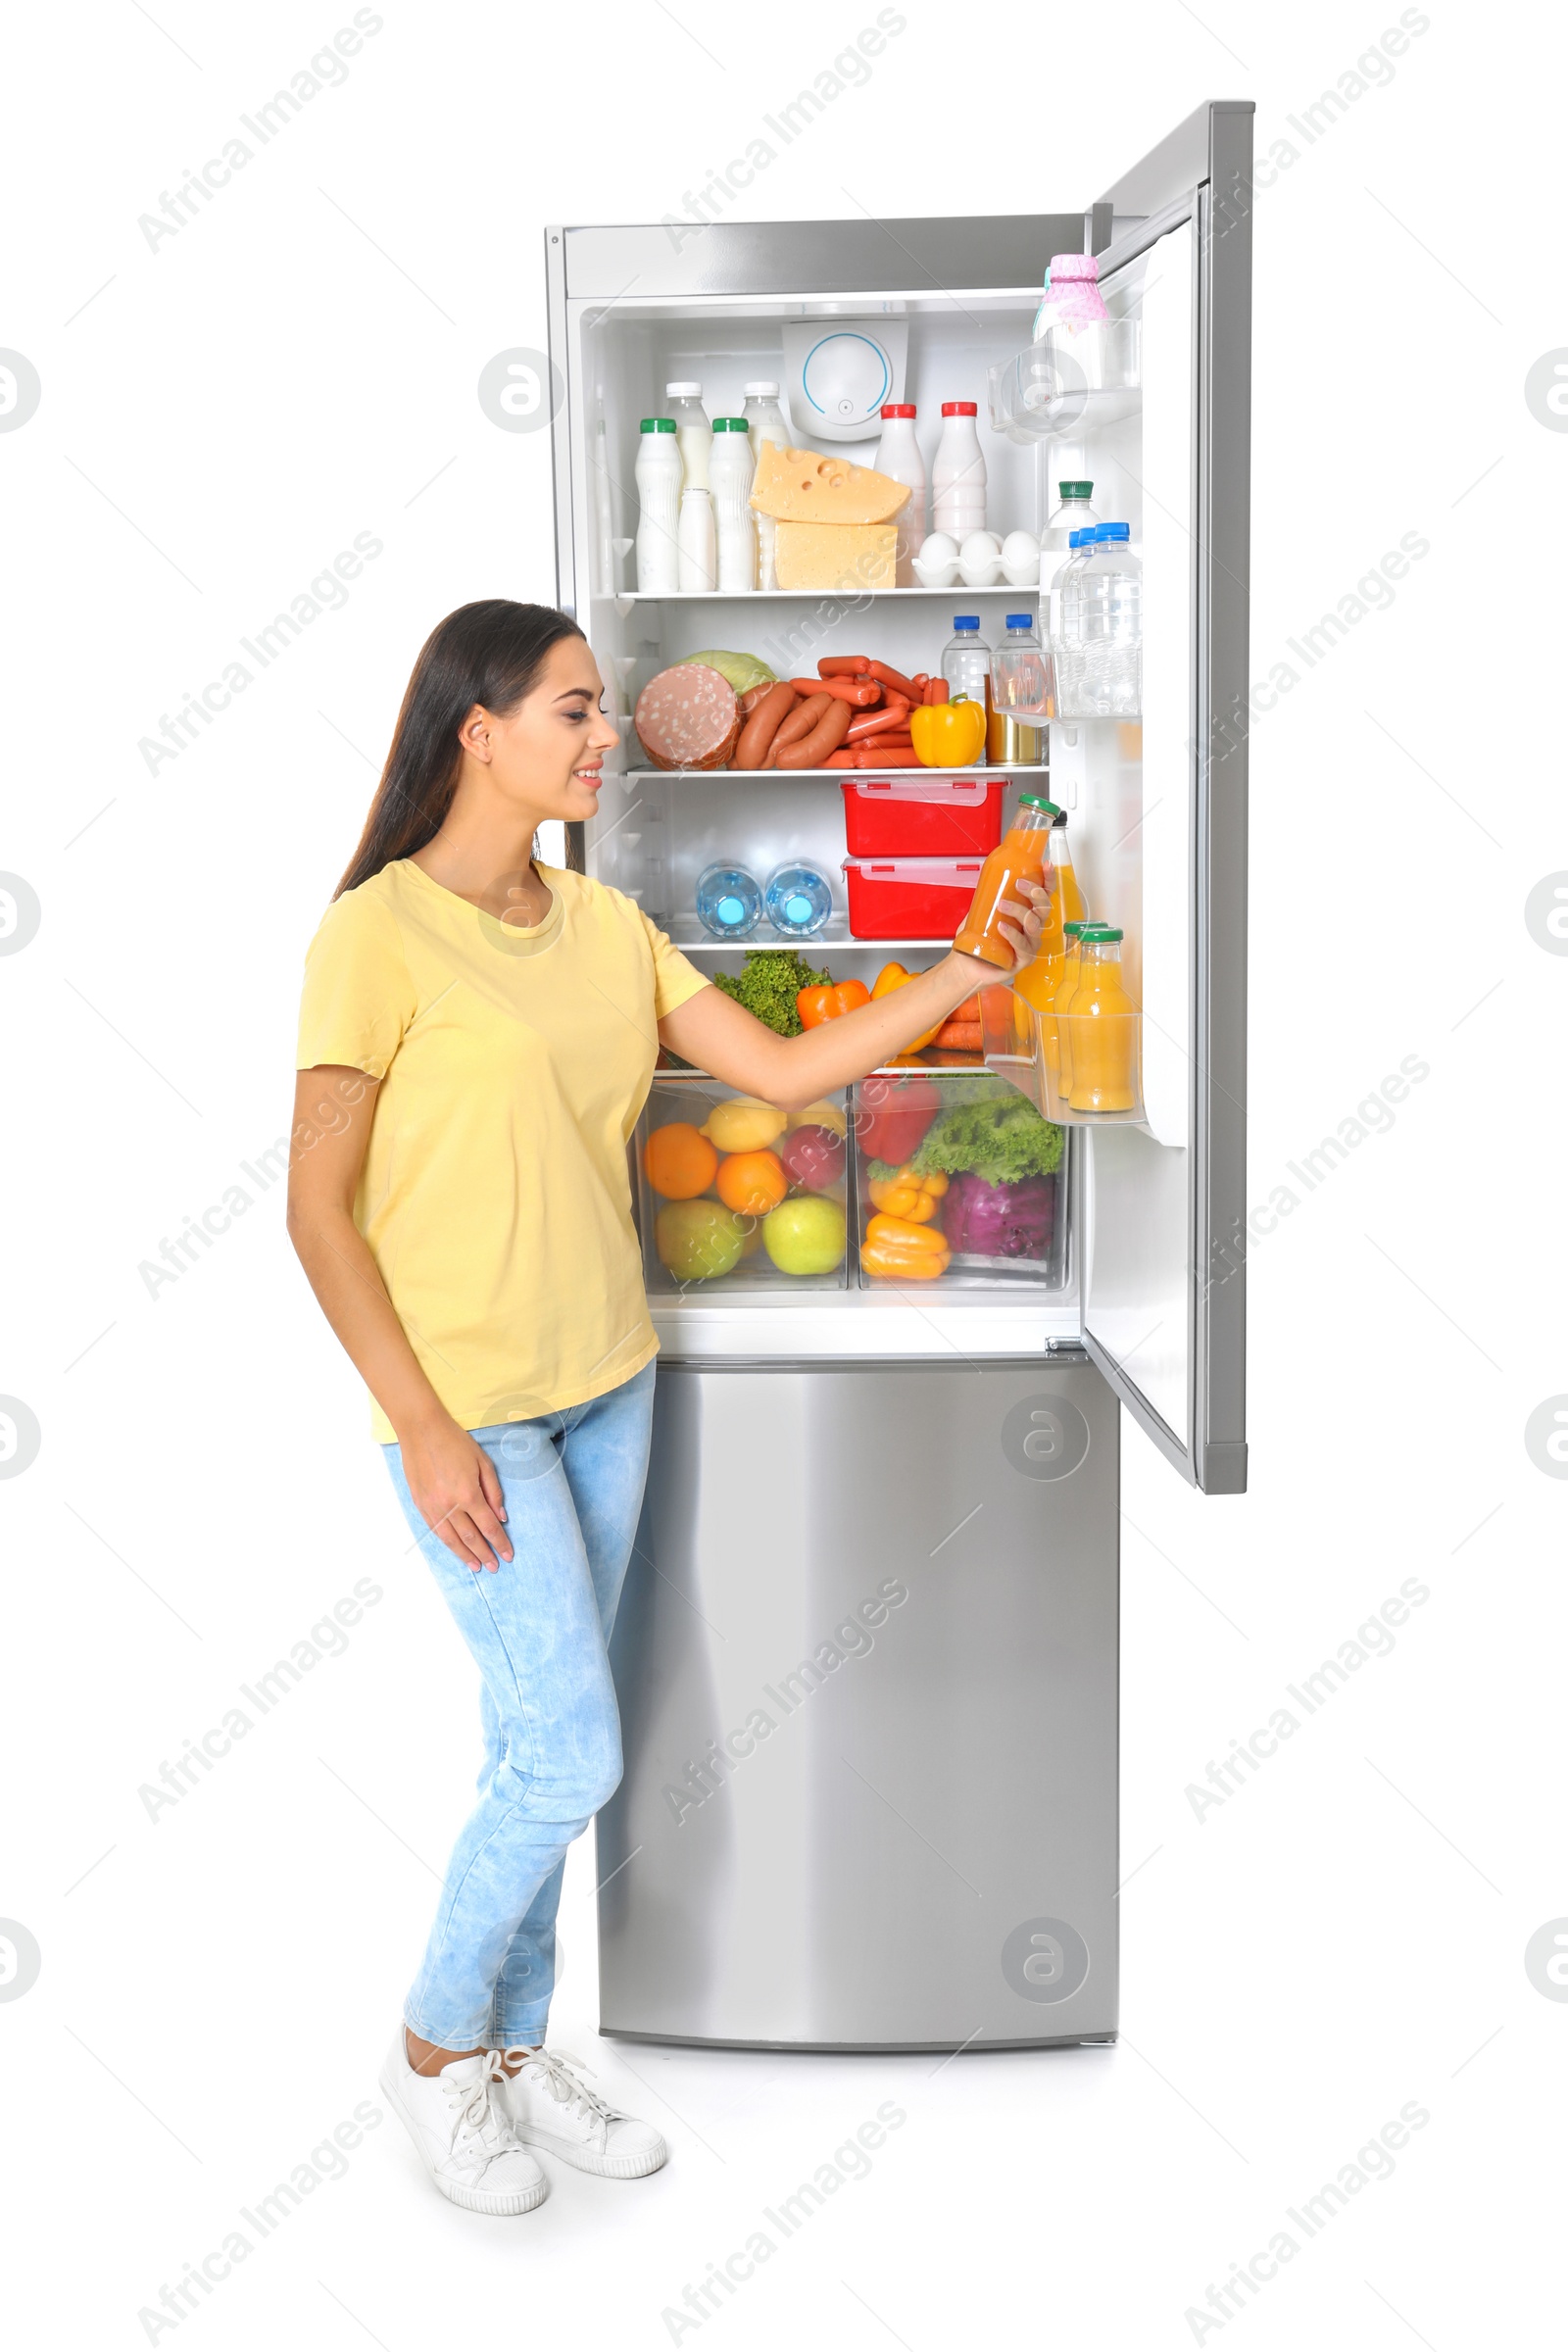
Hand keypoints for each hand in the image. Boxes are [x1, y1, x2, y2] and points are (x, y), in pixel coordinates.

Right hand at [399, 1415, 513, 1571]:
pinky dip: (447, 1543)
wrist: (421, 1430)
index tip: (508, 1555)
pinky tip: (455, 1549)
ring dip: (465, 1555)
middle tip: (495, 1567)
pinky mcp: (420, 1504)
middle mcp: (450, 1505)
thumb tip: (501, 1516)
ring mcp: (432, 1507)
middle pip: (471, 1537)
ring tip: (476, 1566)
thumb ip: (493, 1491)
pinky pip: (435, 1530)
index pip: (489, 1526)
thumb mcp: (482, 1462)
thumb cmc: (455, 1442)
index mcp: (469, 1493)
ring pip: (451, 1539)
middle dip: (485, 1554)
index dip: (500, 1543)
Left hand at [952, 875, 1052, 976]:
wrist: (967, 963)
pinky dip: (1013, 935)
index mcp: (1028, 914)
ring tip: (1002, 905)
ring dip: (1019, 911)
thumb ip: (990, 895)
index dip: (1048, 880)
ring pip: (1034, 924)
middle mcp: (1033, 929)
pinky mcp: (1023, 960)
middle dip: (1034, 893)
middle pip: (1044, 908)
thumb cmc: (978, 939)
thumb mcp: (984, 911)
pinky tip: (1002, 927)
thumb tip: (990, 876)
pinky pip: (1023, 946)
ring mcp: (1030, 945)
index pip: (1045, 895)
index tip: (1046, 866)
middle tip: (1018, 885)